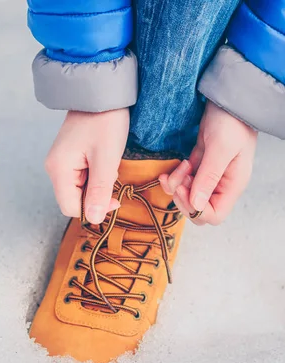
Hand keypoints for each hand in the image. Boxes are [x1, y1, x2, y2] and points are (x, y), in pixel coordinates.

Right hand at [45, 109, 128, 222]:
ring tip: (108, 162)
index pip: (71, 208)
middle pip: (74, 199)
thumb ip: (99, 192)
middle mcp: (54, 168)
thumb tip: (94, 219)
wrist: (101, 92)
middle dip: (96, 194)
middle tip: (112, 174)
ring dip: (97, 183)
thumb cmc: (105, 122)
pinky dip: (95, 174)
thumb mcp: (106, 159)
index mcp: (58, 170)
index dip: (93, 210)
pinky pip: (81, 176)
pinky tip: (103, 158)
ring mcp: (60, 161)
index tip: (116, 198)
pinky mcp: (68, 156)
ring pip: (79, 188)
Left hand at [159, 101, 256, 224]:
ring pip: (187, 195)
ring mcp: (210, 176)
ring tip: (181, 166)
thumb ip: (208, 178)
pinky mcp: (199, 166)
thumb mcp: (220, 149)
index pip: (214, 215)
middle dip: (182, 197)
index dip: (194, 209)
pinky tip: (178, 164)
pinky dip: (176, 176)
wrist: (227, 100)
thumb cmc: (230, 122)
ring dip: (177, 184)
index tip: (183, 189)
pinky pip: (184, 181)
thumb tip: (196, 205)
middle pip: (198, 208)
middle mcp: (222, 185)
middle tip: (177, 180)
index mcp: (232, 185)